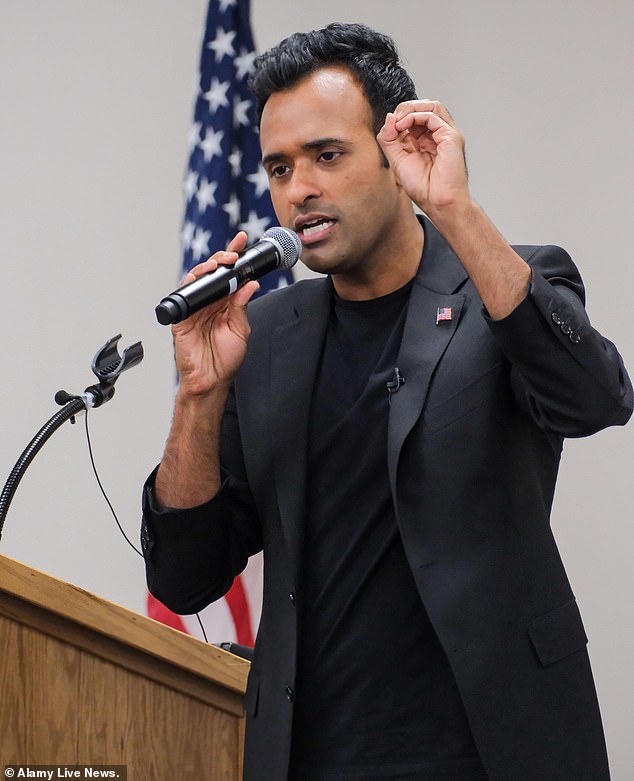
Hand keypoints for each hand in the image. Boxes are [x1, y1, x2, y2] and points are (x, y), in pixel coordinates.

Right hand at [171, 231, 258, 396]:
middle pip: (213, 272)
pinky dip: (191, 283)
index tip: (243, 240)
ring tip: (220, 262)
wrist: (211, 380)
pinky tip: (201, 276)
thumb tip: (251, 283)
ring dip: (207, 267)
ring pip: (197, 278)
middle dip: (223, 257)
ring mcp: (194, 307)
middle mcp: (209, 301)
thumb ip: (242, 306)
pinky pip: (183, 294)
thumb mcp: (240, 329)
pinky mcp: (181, 316)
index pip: (230, 274)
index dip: (235, 256)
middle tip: (234, 253)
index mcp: (224, 303)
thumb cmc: (225, 358)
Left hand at [377, 100, 469, 215]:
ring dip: (410, 109)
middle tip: (392, 122)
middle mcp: (437, 135)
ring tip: (398, 122)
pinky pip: (433, 115)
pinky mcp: (451, 136)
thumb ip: (389, 140)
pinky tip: (404, 125)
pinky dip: (416, 116)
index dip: (398, 118)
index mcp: (425, 141)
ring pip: (431, 106)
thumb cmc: (423, 188)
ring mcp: (445, 134)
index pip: (413, 117)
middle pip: (423, 107)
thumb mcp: (397, 161)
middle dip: (404, 109)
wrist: (438, 202)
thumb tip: (389, 118)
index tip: (388, 130)